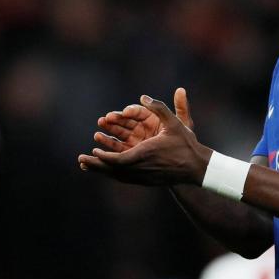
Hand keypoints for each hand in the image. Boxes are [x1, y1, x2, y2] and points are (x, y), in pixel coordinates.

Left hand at [78, 92, 210, 185]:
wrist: (198, 169)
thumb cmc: (187, 145)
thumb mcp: (176, 123)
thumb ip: (160, 108)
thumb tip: (143, 97)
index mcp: (147, 155)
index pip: (120, 159)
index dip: (105, 157)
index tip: (94, 150)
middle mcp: (143, 169)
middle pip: (114, 170)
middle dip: (96, 165)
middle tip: (80, 159)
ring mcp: (145, 177)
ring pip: (118, 176)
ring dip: (101, 171)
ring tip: (86, 165)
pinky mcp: (147, 181)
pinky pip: (125, 179)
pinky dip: (112, 174)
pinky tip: (105, 171)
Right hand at [94, 87, 193, 152]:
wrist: (183, 164)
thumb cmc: (184, 142)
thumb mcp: (183, 125)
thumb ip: (182, 107)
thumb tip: (181, 90)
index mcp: (152, 119)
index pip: (139, 112)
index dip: (131, 112)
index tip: (126, 112)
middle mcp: (142, 127)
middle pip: (126, 121)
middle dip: (115, 120)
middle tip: (106, 118)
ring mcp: (135, 139)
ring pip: (120, 132)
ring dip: (109, 129)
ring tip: (100, 125)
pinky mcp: (131, 151)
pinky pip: (118, 146)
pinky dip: (108, 142)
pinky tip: (99, 138)